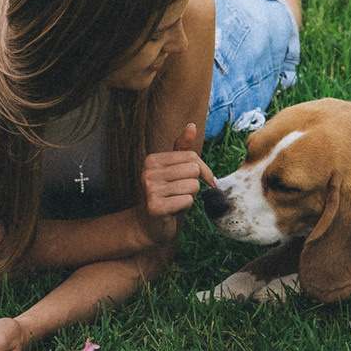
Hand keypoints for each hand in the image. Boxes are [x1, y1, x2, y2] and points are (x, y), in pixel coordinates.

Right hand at [137, 122, 216, 246]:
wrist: (148, 225)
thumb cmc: (165, 195)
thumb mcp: (173, 170)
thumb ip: (182, 149)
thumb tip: (191, 126)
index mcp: (152, 160)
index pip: (192, 156)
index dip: (202, 171)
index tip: (199, 181)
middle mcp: (148, 172)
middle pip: (194, 170)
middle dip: (193, 185)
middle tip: (179, 193)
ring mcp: (150, 189)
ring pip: (192, 186)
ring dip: (189, 198)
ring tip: (174, 202)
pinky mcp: (155, 207)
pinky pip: (188, 201)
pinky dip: (185, 208)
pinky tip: (172, 211)